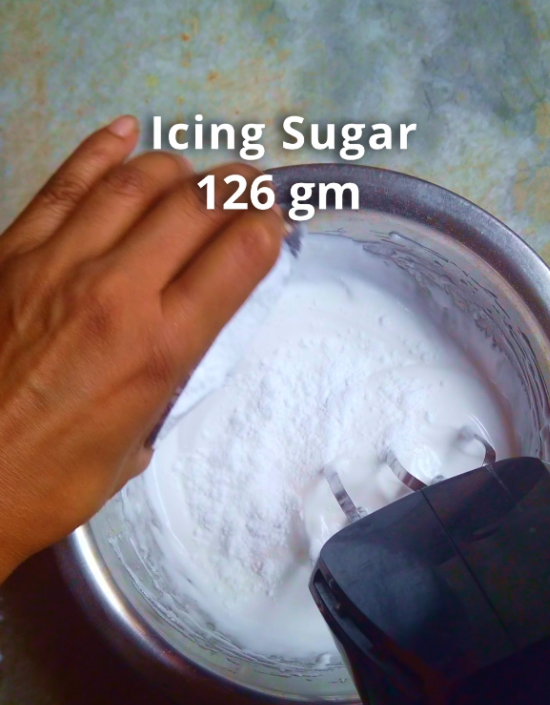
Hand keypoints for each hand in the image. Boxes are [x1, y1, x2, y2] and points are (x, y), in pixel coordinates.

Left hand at [0, 114, 283, 581]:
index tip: (275, 223)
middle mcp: (117, 294)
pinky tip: (125, 133)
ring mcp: (60, 264)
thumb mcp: (135, 445)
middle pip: (195, 207)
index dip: (265, 229)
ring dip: (177, 169)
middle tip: (249, 187)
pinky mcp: (13, 252)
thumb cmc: (50, 479)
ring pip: (135, 182)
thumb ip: (165, 384)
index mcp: (158, 349)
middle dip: (236, 187)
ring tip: (194, 174)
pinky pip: (66, 183)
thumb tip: (176, 345)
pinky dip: (100, 151)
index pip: (236, 259)